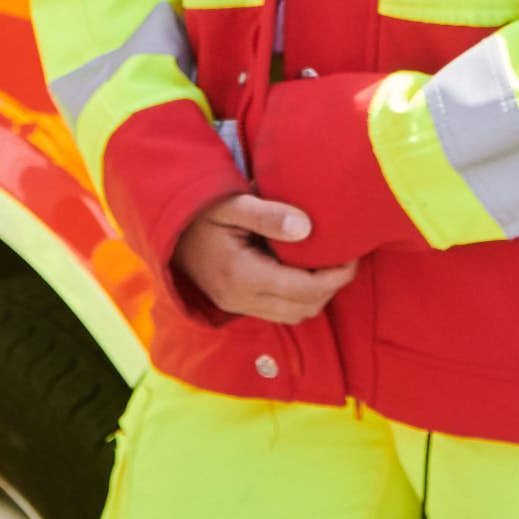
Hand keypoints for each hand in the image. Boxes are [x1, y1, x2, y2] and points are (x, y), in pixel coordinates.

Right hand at [175, 192, 356, 323]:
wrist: (168, 226)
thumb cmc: (201, 208)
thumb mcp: (232, 202)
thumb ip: (268, 214)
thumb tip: (307, 228)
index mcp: (241, 275)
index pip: (302, 290)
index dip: (335, 277)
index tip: (351, 255)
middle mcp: (239, 298)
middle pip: (304, 308)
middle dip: (331, 287)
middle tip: (346, 257)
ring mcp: (237, 305)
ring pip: (294, 315)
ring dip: (316, 294)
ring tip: (327, 263)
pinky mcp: (237, 304)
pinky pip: (280, 312)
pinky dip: (299, 297)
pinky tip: (302, 269)